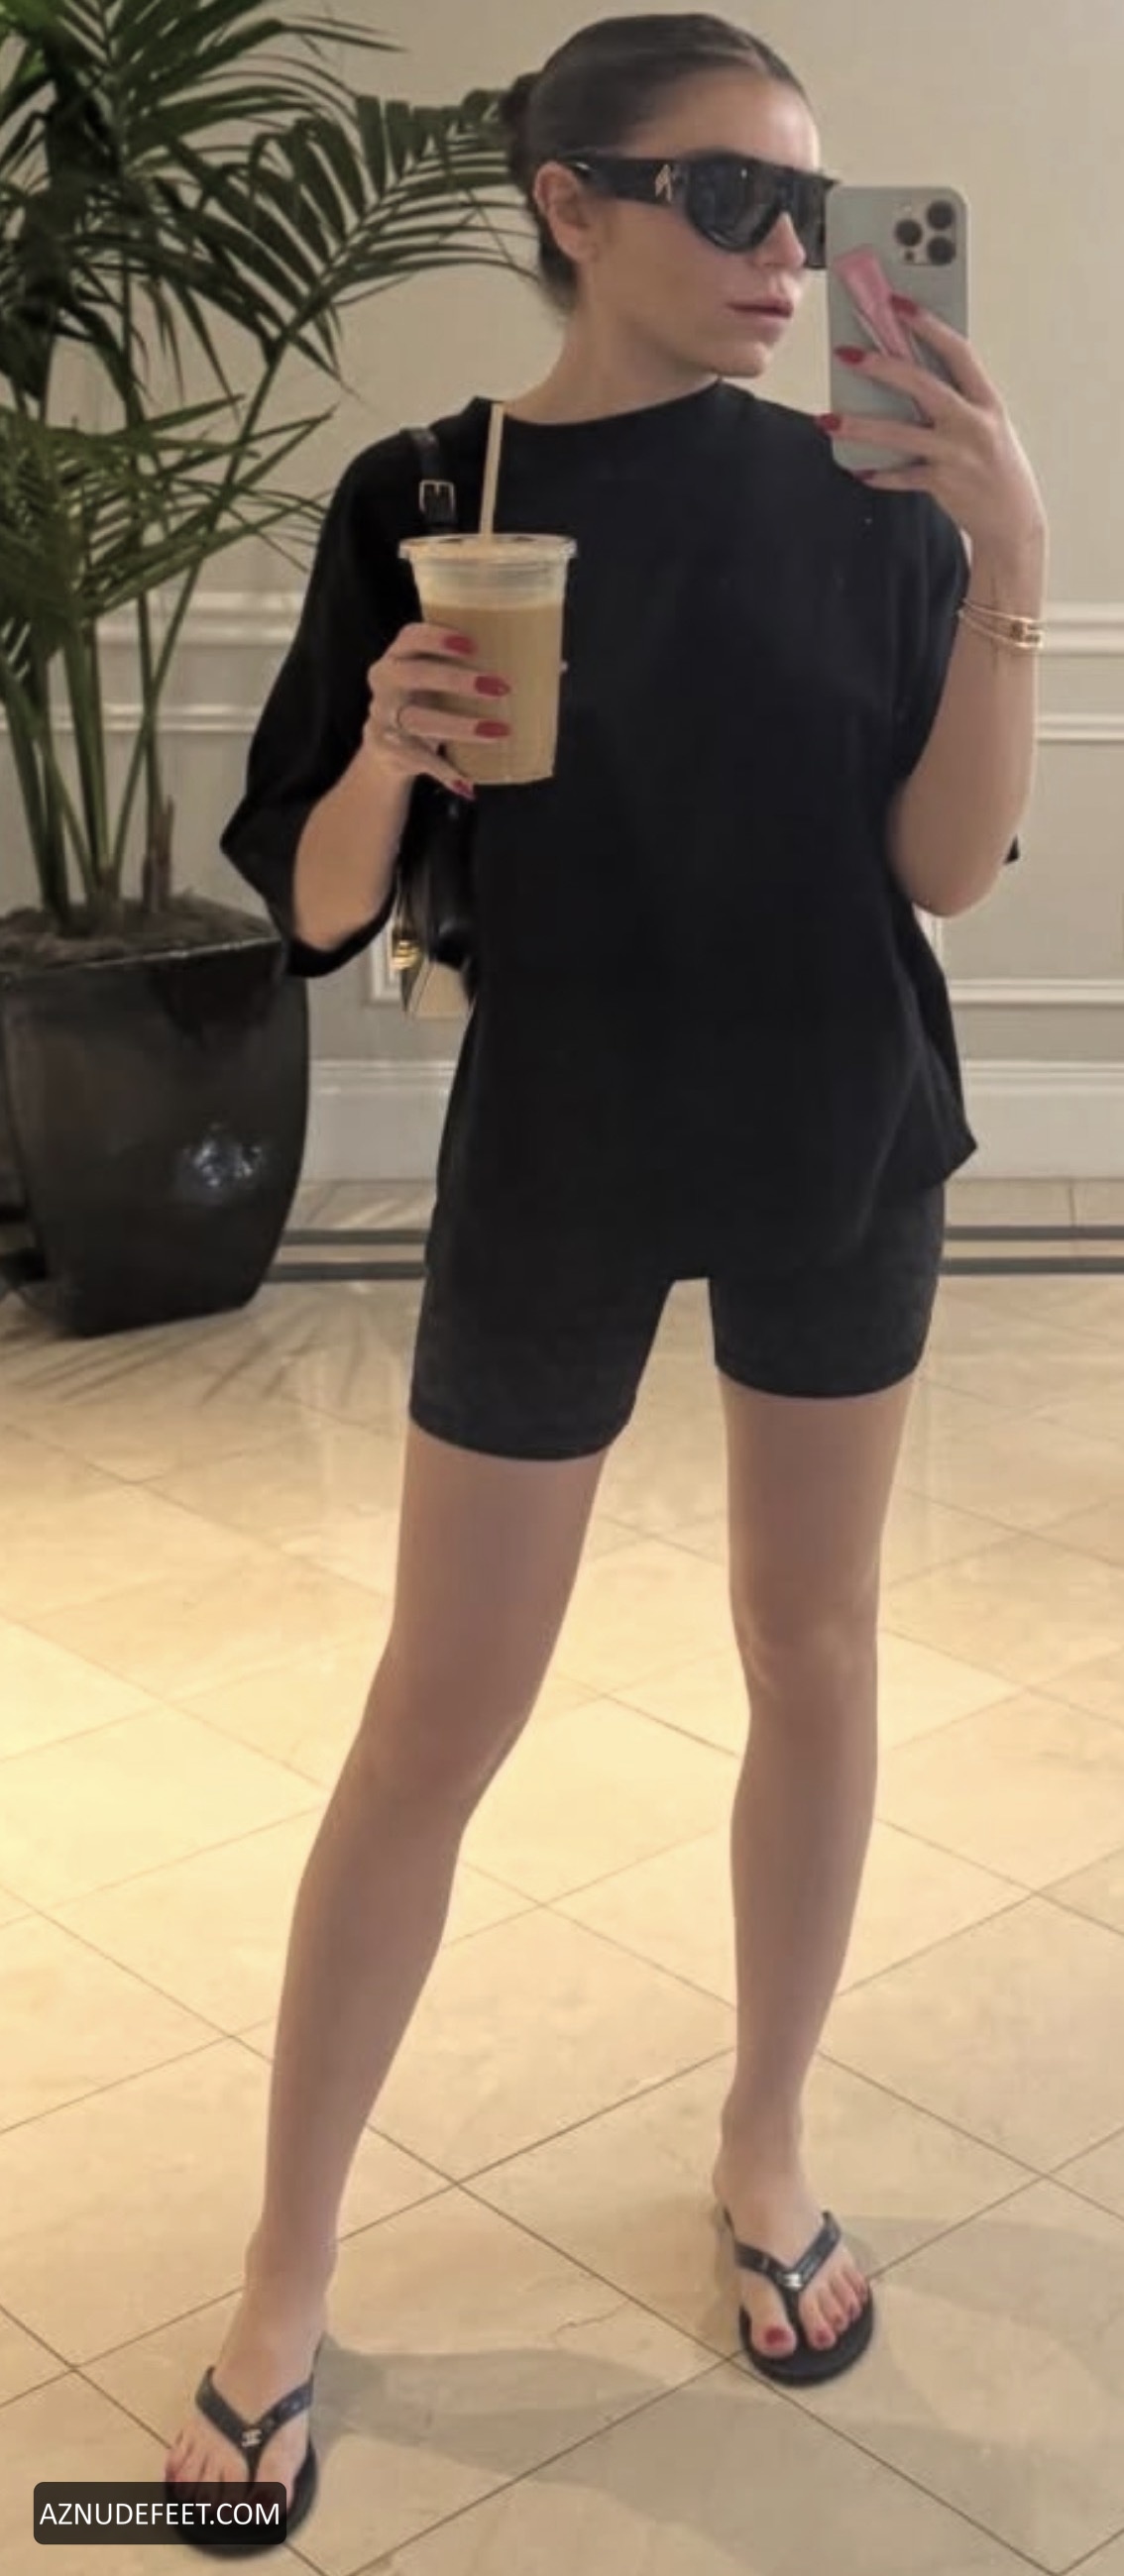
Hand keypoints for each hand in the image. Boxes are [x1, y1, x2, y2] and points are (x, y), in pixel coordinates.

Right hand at [363, 622, 510, 799]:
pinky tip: (466, 782)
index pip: (411, 636)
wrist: (388, 750)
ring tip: (498, 732)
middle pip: (415, 674)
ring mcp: (382, 715)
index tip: (472, 645)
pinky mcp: (387, 748)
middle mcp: (385, 681)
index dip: (437, 638)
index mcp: (399, 655)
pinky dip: (443, 771)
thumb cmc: (428, 702)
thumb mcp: (441, 681)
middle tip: (499, 687)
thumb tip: (552, 665)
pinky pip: (417, 759)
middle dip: (456, 680)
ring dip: (460, 727)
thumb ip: (478, 669)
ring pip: (417, 719)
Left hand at [825, 302, 1046, 556]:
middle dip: (882, 366)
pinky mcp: (944, 484)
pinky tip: (859, 469)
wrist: (1014, 521)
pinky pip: (902, 475)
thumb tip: (907, 378)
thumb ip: (956, 402)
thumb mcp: (987, 425)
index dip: (927, 324)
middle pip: (922, 385)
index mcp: (986, 400)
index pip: (957, 351)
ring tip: (828, 419)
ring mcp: (958, 454)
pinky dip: (879, 473)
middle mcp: (973, 423)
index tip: (898, 303)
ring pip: (901, 433)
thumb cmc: (996, 467)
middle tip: (847, 354)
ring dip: (861, 426)